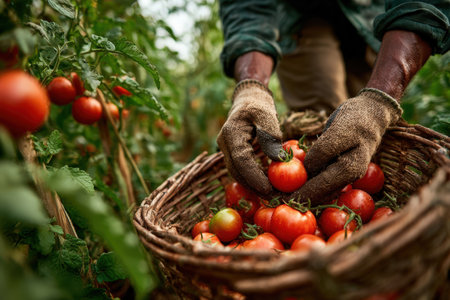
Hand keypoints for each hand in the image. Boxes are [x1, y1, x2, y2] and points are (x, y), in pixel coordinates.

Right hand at [217, 79, 283, 196]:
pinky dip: (251, 179)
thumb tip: (278, 159)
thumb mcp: (266, 114)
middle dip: (253, 186)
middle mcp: (223, 143)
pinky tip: (265, 186)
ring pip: (236, 173)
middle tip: (273, 197)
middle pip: (236, 171)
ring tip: (271, 194)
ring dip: (252, 185)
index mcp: (231, 133)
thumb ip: (270, 135)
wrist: (247, 99)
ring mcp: (225, 149)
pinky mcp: (231, 154)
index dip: (254, 177)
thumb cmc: (258, 105)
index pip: (241, 160)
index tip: (269, 189)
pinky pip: (239, 169)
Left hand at [292, 88, 401, 203]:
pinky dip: (308, 186)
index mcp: (350, 169)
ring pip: (322, 190)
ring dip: (303, 195)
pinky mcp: (341, 171)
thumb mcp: (339, 130)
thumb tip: (307, 170)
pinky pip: (323, 183)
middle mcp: (349, 177)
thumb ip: (323, 150)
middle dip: (300, 199)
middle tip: (278, 202)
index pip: (322, 186)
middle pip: (321, 193)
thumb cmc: (355, 120)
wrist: (371, 115)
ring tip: (281, 198)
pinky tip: (293, 187)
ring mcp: (346, 176)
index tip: (284, 201)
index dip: (302, 195)